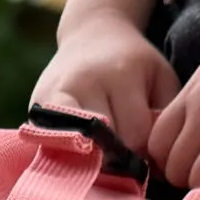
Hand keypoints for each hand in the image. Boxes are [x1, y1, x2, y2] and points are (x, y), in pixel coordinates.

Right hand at [30, 7, 178, 156]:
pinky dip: (67, 155)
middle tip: (121, 150)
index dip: (144, 151)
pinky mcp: (36, 108)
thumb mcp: (160, 80)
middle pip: (105, 148)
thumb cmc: (134, 65)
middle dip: (117, 157)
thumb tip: (154, 165)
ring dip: (91, 161)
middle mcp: (84, 83)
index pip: (136, 136)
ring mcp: (55, 95)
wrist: (92, 33)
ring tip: (100, 153)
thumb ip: (164, 118)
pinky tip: (77, 151)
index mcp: (122, 74)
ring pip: (78, 152)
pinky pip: (53, 146)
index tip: (145, 148)